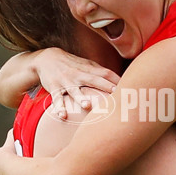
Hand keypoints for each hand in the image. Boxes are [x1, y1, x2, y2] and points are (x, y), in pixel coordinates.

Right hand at [0, 49, 119, 115]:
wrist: (47, 58)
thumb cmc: (72, 64)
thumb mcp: (87, 65)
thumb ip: (103, 73)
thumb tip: (121, 81)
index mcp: (88, 70)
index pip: (106, 74)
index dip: (116, 80)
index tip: (128, 88)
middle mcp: (78, 75)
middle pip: (93, 81)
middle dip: (104, 87)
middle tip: (115, 95)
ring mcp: (66, 82)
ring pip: (74, 91)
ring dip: (80, 98)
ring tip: (86, 106)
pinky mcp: (54, 88)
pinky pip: (57, 99)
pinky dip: (59, 107)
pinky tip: (63, 116)